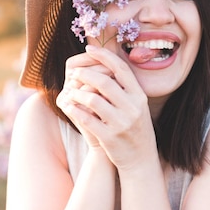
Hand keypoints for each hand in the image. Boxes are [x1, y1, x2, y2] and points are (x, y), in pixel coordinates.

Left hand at [57, 46, 157, 171]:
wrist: (141, 160)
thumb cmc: (135, 128)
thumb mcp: (138, 106)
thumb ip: (126, 88)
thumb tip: (108, 63)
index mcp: (140, 96)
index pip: (121, 69)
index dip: (104, 56)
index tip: (89, 49)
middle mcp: (133, 108)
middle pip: (105, 81)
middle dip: (85, 73)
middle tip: (74, 72)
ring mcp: (122, 123)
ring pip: (93, 99)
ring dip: (77, 92)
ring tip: (70, 90)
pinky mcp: (110, 137)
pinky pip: (87, 119)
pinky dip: (75, 110)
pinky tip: (68, 106)